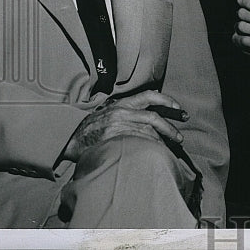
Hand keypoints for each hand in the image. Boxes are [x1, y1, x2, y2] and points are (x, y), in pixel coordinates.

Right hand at [61, 90, 186, 162]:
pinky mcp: (113, 139)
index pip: (149, 96)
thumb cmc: (92, 127)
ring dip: (161, 142)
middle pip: (153, 118)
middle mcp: (121, 111)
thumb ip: (128, 111)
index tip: (179, 109)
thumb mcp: (110, 112)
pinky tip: (154, 154)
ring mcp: (117, 126)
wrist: (69, 138)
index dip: (167, 100)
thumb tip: (150, 113)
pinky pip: (136, 143)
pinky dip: (147, 148)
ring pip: (147, 133)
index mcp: (122, 103)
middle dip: (170, 128)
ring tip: (169, 150)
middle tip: (180, 138)